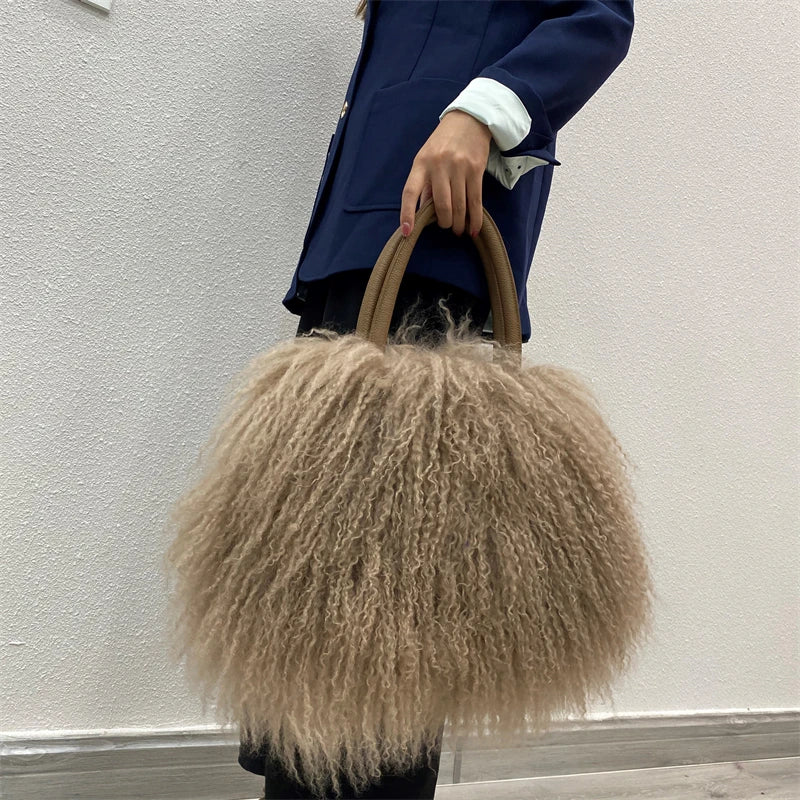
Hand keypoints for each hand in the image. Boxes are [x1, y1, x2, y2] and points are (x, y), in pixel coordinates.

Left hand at [400, 109, 491, 239]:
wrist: (470, 119)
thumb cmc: (444, 142)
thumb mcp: (427, 158)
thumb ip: (425, 184)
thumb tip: (424, 212)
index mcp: (421, 163)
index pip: (410, 192)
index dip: (407, 213)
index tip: (407, 232)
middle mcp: (438, 165)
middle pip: (441, 205)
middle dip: (444, 222)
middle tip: (447, 227)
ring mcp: (458, 167)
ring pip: (458, 206)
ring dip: (459, 223)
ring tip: (459, 229)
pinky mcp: (475, 169)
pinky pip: (475, 201)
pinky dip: (474, 219)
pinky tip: (473, 229)